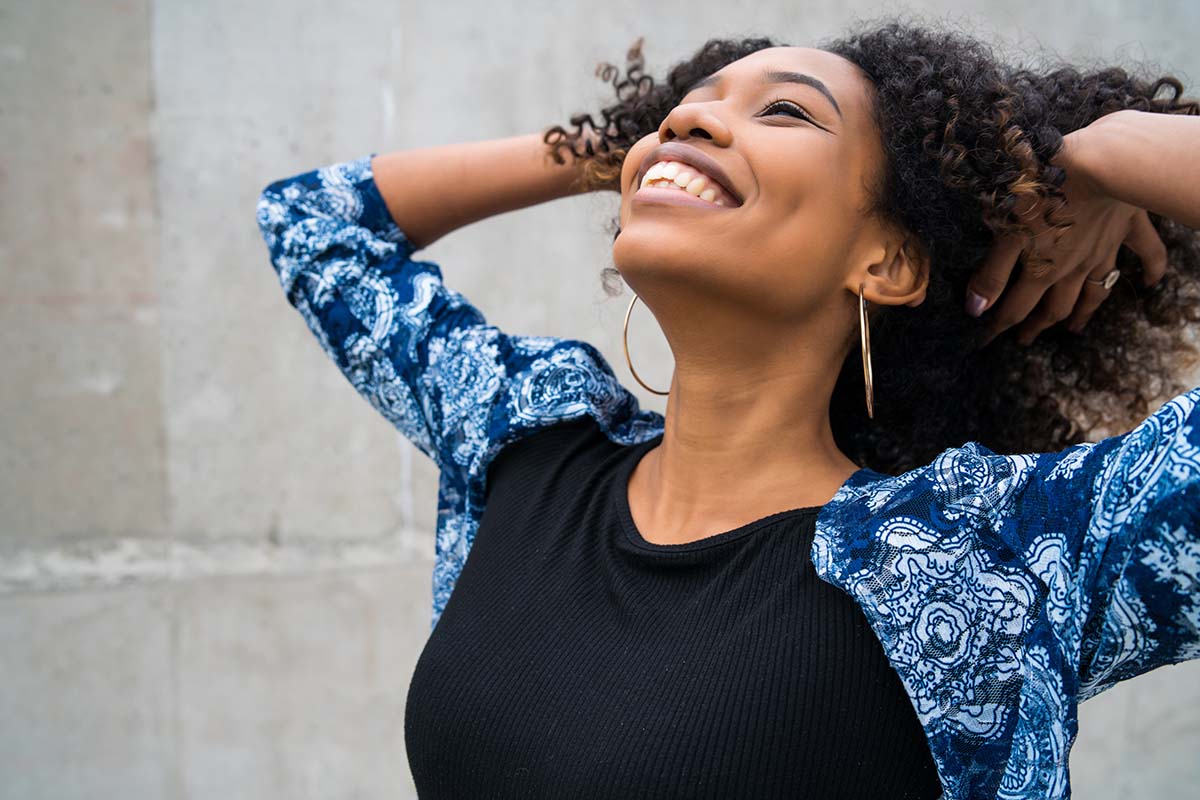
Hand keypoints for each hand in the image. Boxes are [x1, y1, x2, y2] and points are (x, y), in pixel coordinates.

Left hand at [966, 118, 1168, 345]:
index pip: (1016, 308)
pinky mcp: (1129, 225)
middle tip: (1025, 339)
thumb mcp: (1006, 231)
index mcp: (1043, 268)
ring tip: (1073, 329)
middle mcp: (1075, 266)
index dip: (998, 326)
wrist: (1099, 162)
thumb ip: (993, 274)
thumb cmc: (1042, 191)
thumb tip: (976, 310)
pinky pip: (1147, 252)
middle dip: (1037, 325)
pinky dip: (1152, 268)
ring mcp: (1105, 248)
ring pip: (1096, 290)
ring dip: (1084, 312)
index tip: (985, 342)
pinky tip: (1153, 281)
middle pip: (1055, 306)